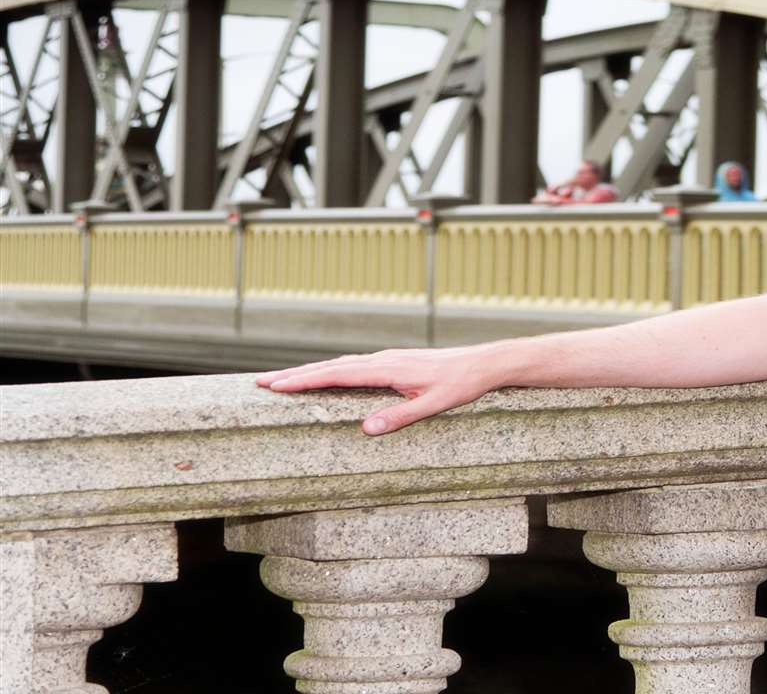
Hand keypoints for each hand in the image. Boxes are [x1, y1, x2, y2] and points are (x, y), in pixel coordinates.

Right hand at [255, 344, 508, 435]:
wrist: (483, 364)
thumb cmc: (461, 384)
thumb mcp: (433, 405)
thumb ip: (400, 417)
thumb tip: (366, 429)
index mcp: (387, 368)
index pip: (337, 375)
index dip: (304, 381)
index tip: (275, 385)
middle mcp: (382, 360)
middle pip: (330, 366)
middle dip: (294, 374)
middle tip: (260, 383)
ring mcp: (386, 359)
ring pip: (338, 364)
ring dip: (308, 371)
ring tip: (280, 379)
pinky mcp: (392, 362)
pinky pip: (351, 365)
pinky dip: (329, 370)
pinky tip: (322, 377)